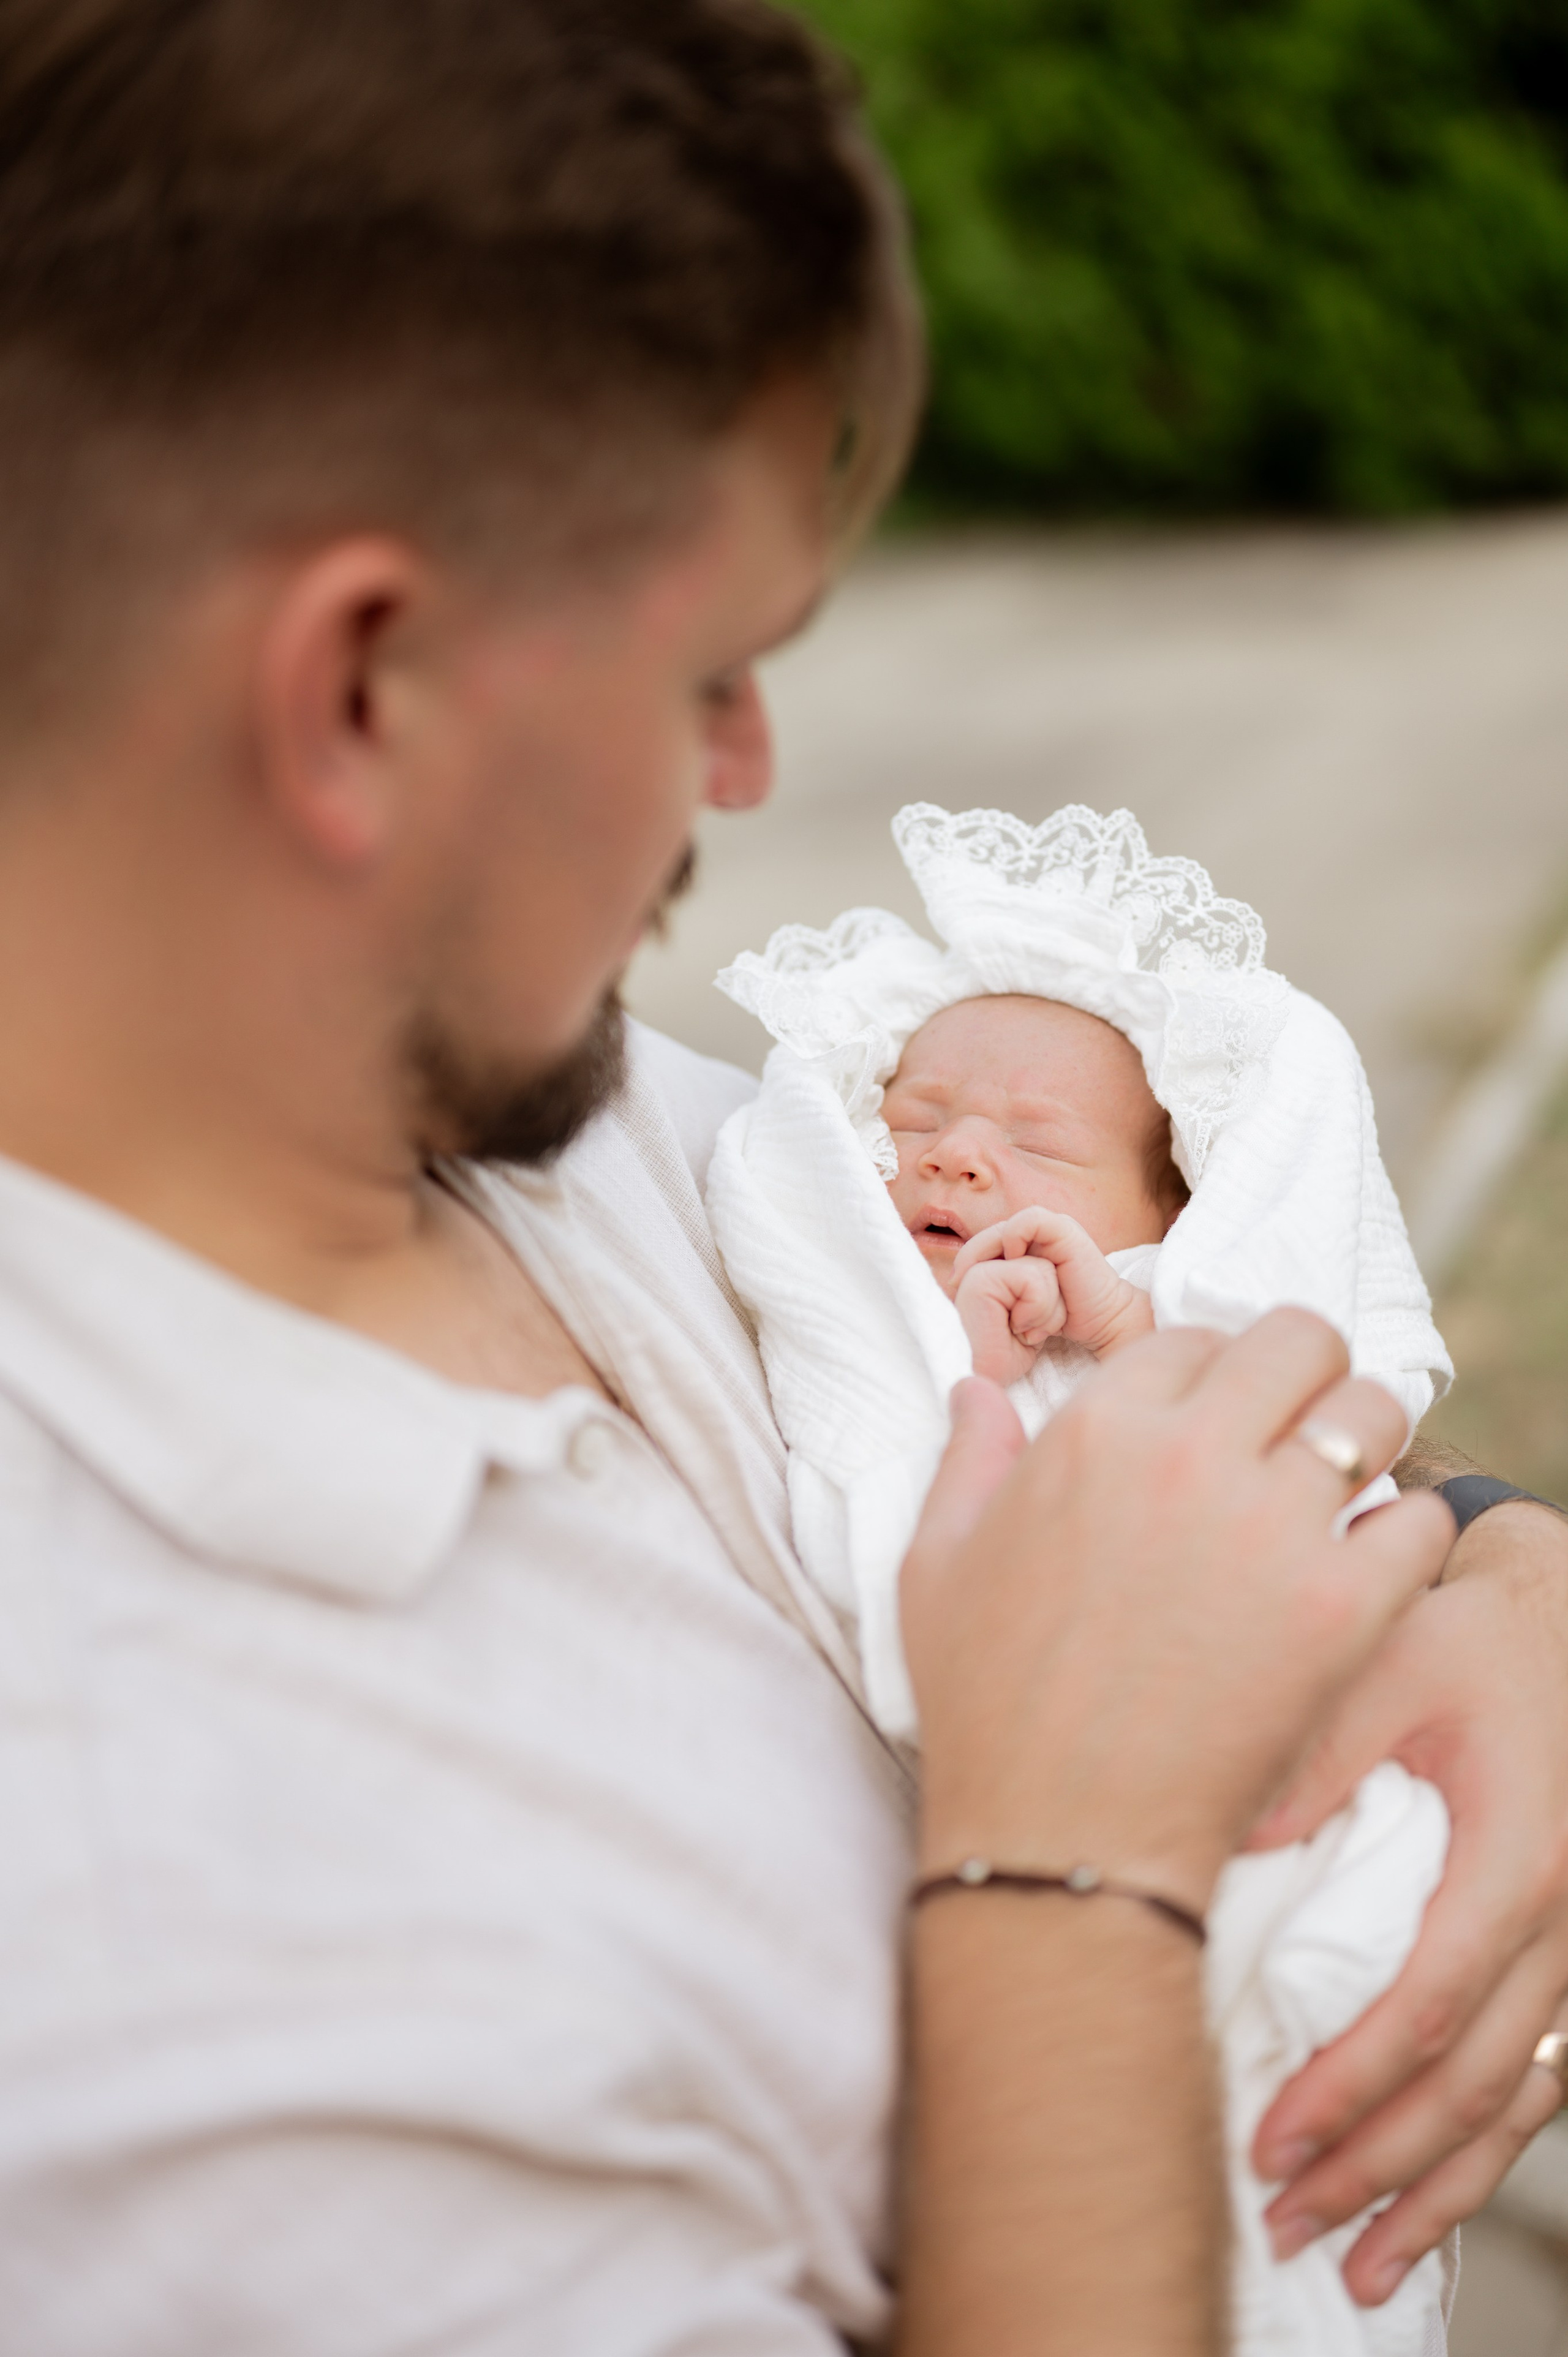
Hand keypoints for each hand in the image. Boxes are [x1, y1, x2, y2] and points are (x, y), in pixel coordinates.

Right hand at [902, 1310, 1452, 1914]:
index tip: (1215, 1413)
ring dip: (1364, 1434)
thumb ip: (965, 1460)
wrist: (1062, 1836)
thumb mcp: (936, 1565)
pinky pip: (1419, 1522)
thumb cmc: (989, 1704)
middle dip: (1305, 1371)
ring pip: (1372, 1411)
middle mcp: (1190, 1458)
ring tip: (1345, 1482)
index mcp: (1096, 1432)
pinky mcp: (1341, 1610)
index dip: (1207, 1370)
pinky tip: (1371, 1564)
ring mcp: (1273, 1531)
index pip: (1192, 1337)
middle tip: (1298, 1423)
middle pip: (1300, 1340)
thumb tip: (978, 1393)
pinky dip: (1406, 1533)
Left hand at [952, 1207, 1154, 1381]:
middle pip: (988, 1235)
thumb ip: (997, 1294)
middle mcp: (1037, 1236)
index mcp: (1025, 1249)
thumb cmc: (1061, 1320)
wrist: (1103, 1322)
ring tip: (982, 1278)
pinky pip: (1030, 1220)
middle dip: (969, 1257)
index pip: (983, 1243)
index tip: (954, 1287)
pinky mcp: (1065, 1230)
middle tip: (957, 1283)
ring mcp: (1052, 1229)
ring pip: (1004, 1228)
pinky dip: (1014, 1238)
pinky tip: (1014, 1265)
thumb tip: (956, 1296)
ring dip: (990, 1253)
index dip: (965, 1259)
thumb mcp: (1019, 1307)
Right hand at [954, 1250, 1065, 1384]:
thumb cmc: (1006, 1356)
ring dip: (1045, 1311)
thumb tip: (1059, 1269)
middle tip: (1026, 1332)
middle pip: (1047, 1264)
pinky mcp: (981, 1278)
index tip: (1028, 1327)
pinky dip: (1036, 1310)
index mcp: (995, 1269)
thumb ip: (1038, 1288)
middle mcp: (984, 1263)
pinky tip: (1014, 1328)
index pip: (1045, 1263)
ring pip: (1044, 1269)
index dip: (1051, 1299)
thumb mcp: (1031, 1315)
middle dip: (1051, 1304)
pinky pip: (1033, 1279)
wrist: (985, 1384)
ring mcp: (980, 1268)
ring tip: (1020, 1331)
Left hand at [1249, 1501, 1567, 2305]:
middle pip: (1473, 2084)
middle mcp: (1565, 1922)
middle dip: (1377, 2167)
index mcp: (1517, 1859)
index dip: (1351, 2086)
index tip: (1271, 2138)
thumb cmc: (1466, 1642)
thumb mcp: (1390, 1667)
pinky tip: (1430, 2203)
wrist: (1560, 1624)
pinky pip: (1535, 2080)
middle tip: (1285, 2220)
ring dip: (1435, 2191)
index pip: (1430, 2006)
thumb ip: (1314, 1753)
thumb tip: (1228, 1846)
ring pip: (1514, 2105)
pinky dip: (1485, 2154)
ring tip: (1357, 2264)